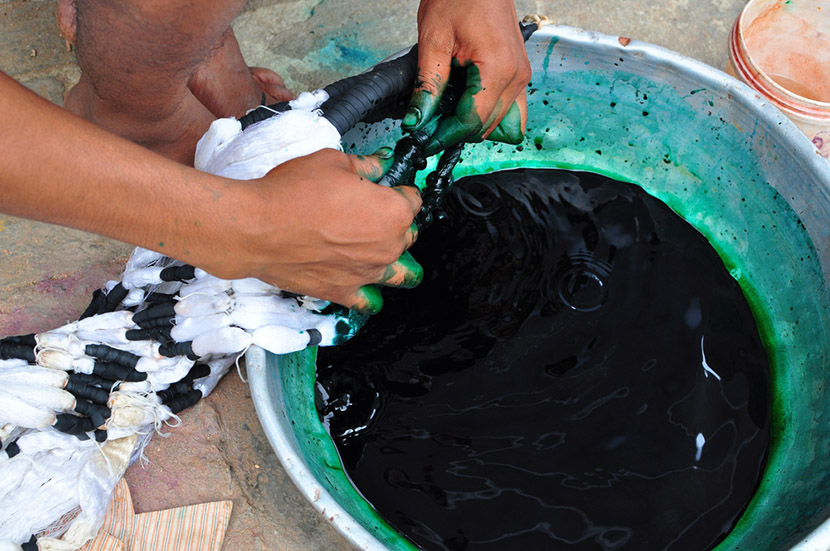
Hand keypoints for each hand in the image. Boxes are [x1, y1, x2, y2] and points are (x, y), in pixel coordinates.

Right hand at [213, 148, 422, 313]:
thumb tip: (378, 165)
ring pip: (401, 274)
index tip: (390, 190)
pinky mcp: (344, 291)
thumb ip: (363, 166)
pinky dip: (371, 295)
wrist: (258, 228)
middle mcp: (387, 246)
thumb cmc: (292, 194)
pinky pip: (370, 302)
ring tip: (384, 254)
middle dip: (397, 224)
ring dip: (398, 263)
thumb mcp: (332, 162)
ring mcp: (368, 272)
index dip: (400, 192)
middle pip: (408, 236)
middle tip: (375, 215)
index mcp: (392, 211)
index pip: (413, 200)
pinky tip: (365, 285)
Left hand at [404, 0, 531, 153]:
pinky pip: (511, 110)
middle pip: (486, 126)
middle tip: (428, 129)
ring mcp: (521, 76)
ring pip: (501, 123)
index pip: (471, 121)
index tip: (424, 138)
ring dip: (474, 127)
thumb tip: (417, 120)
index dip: (444, 134)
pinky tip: (466, 108)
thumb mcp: (433, 40)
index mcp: (498, 69)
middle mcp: (516, 77)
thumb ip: (427, 85)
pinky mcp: (518, 72)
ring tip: (446, 118)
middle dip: (456, 133)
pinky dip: (489, 116)